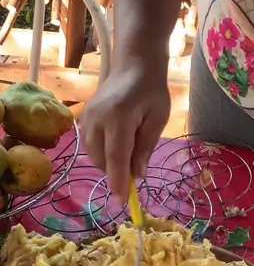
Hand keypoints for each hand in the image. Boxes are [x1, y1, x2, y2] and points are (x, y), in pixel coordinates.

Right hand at [81, 64, 169, 202]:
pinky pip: (89, 145)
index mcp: (119, 117)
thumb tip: (136, 176)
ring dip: (109, 162)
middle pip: (102, 159)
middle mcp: (97, 118)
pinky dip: (102, 152)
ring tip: (128, 151)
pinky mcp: (83, 117)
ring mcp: (87, 117)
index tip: (123, 201)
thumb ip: (146, 147)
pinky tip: (117, 143)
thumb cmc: (151, 90)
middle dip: (116, 172)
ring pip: (93, 155)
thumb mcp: (158, 118)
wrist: (134, 64)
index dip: (118, 182)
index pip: (116, 157)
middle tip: (134, 170)